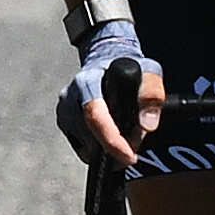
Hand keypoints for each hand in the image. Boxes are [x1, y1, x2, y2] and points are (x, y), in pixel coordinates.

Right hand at [59, 14, 152, 163]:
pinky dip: (97, 147)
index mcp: (88, 81)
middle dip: (114, 147)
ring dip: (106, 148)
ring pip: (85, 143)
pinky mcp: (63, 121)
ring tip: (126, 137)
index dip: (112, 140)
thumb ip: (151, 95)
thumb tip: (147, 125)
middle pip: (89, 134)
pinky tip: (110, 136)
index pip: (95, 116)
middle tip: (134, 146)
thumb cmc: (129, 68)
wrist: (107, 59)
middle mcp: (70, 95)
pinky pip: (80, 145)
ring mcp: (64, 109)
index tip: (130, 156)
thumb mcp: (149, 72)